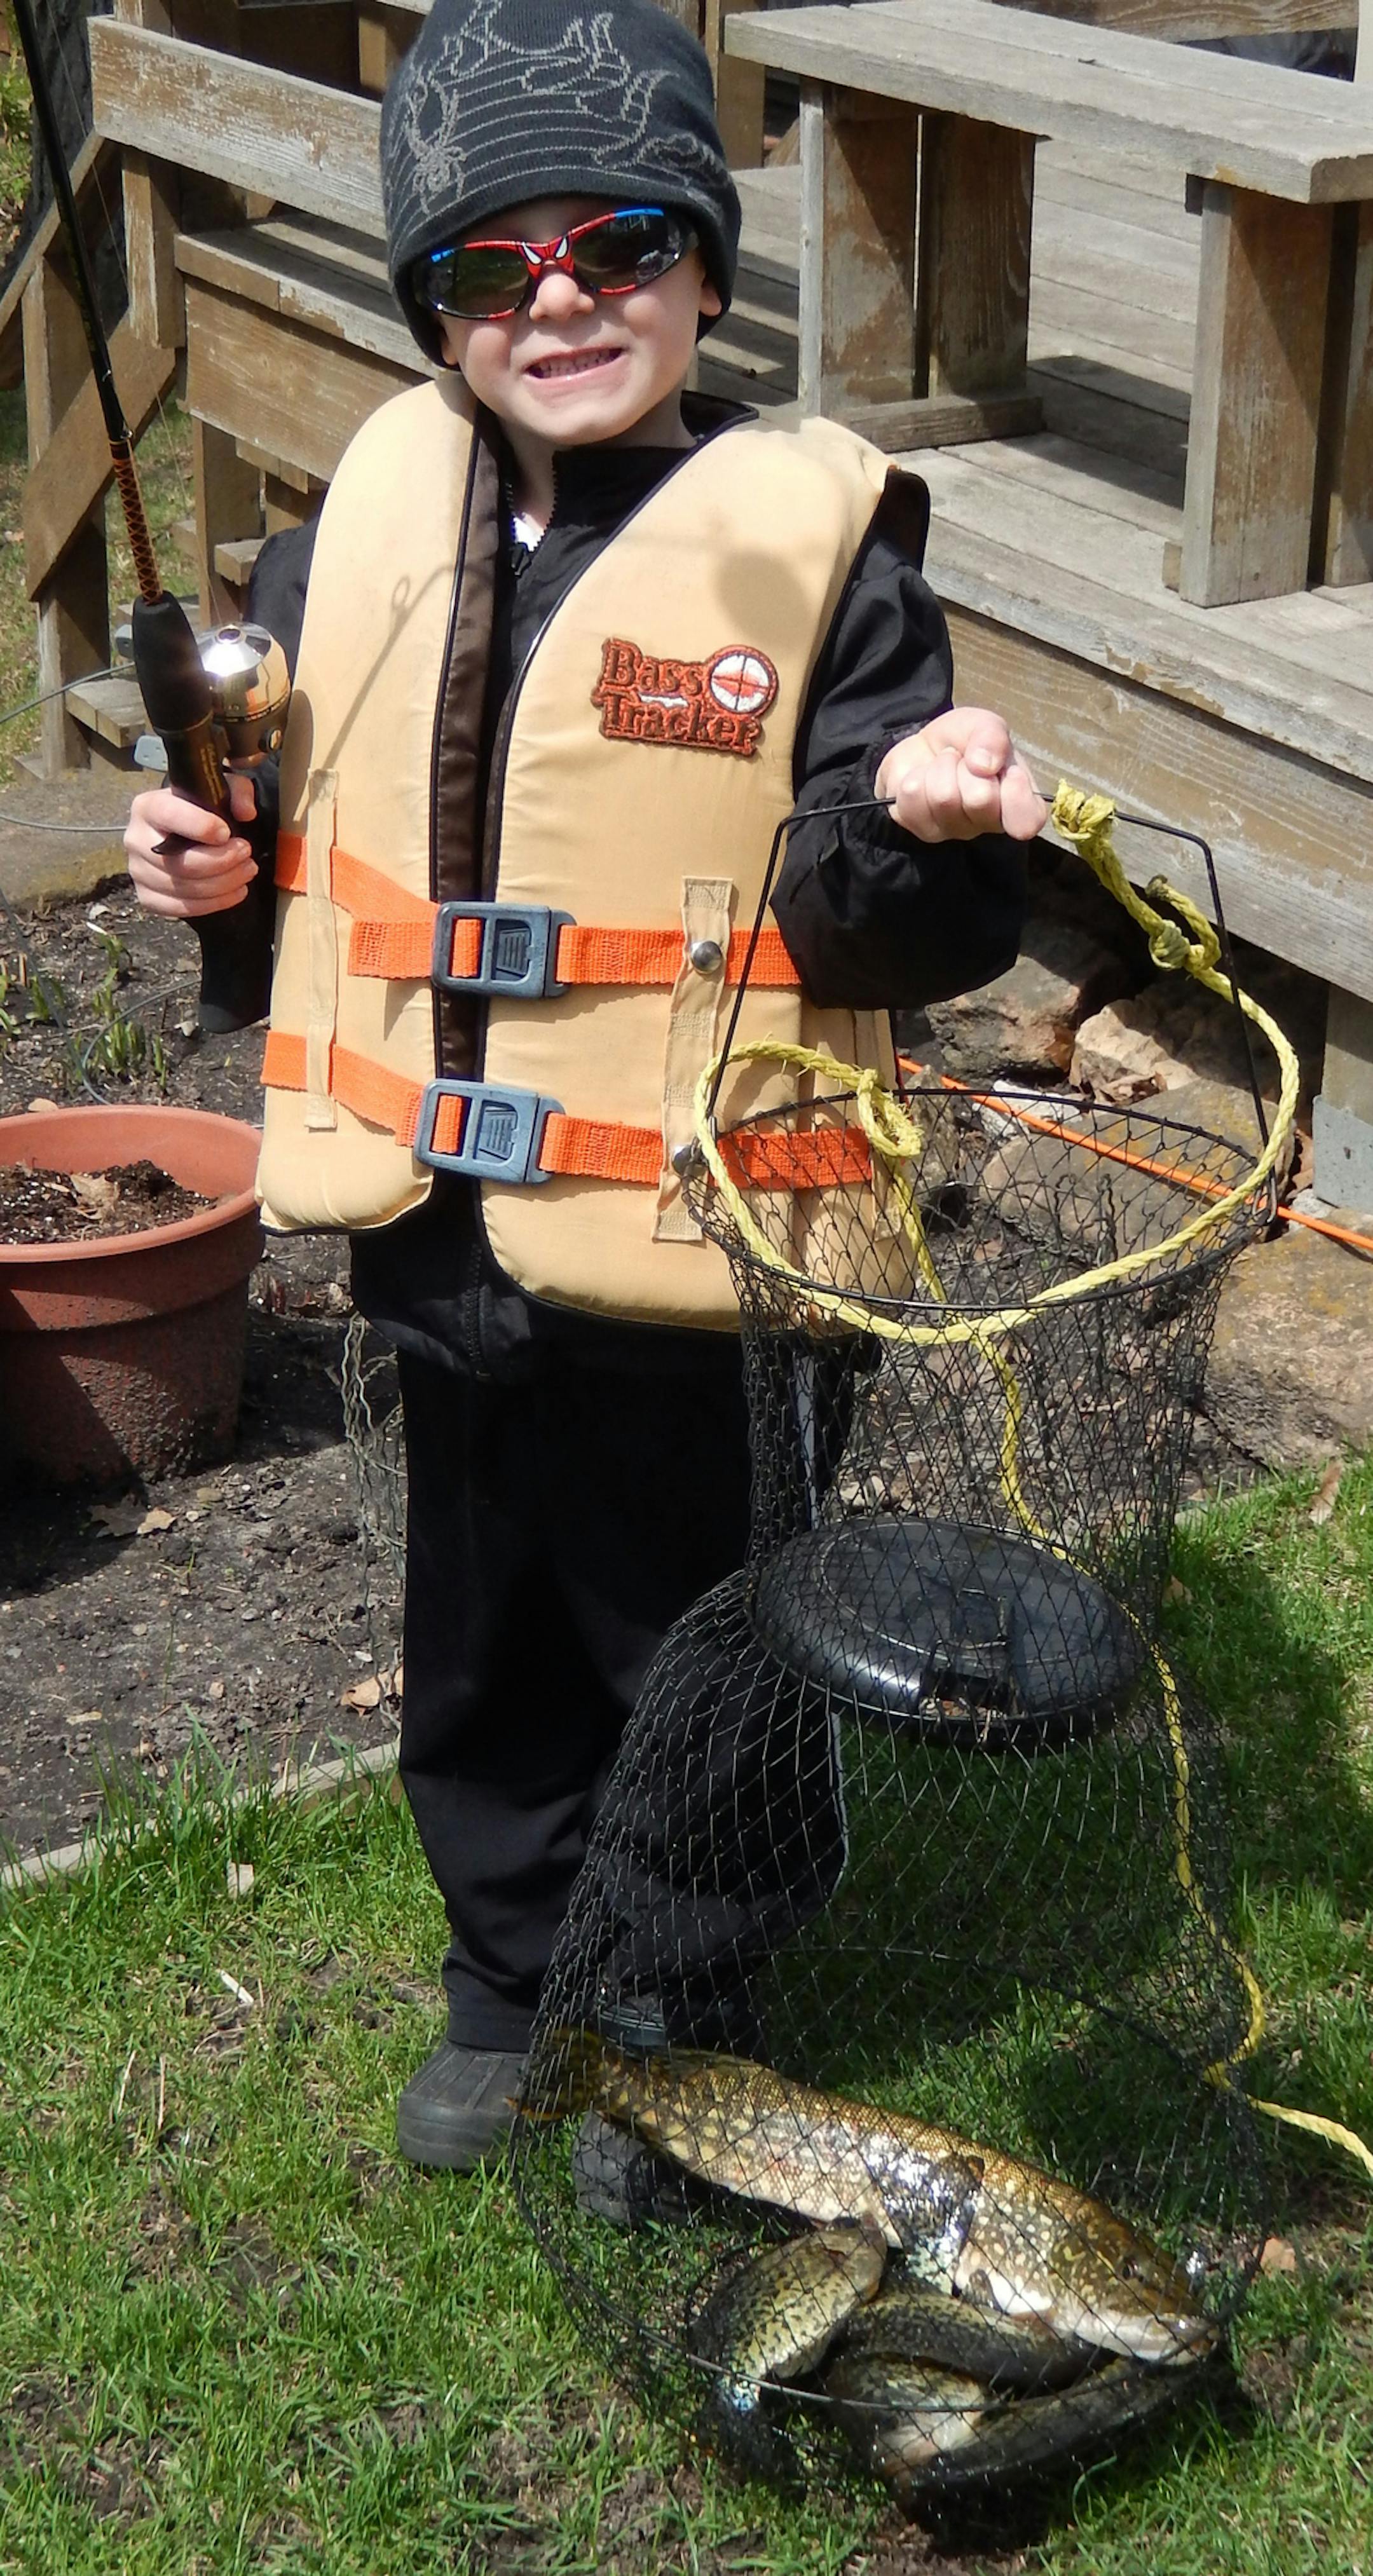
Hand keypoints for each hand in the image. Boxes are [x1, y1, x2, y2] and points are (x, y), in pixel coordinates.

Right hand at [124, 770, 259, 918]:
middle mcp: (136, 839)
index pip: (168, 815)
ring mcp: (139, 871)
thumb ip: (238, 792)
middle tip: (246, 855)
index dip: (201, 827)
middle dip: (221, 862)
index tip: (227, 833)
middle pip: (179, 862)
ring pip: (184, 888)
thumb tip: (246, 812)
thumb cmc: (202, 810)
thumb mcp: (222, 789)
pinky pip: (180, 908)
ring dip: (224, 884)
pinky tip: (236, 892)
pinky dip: (214, 904)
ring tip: (246, 872)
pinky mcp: (147, 897)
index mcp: (148, 806)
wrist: (186, 833)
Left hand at [875, 708, 1046, 844]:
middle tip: (965, 761)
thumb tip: (984, 765)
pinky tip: (925, 778)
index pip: (1029, 818)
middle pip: (980, 799)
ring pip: (943, 797)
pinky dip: (916, 775)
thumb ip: (992, 736)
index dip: (1017, 795)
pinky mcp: (921, 828)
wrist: (924, 746)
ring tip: (945, 765)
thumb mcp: (984, 724)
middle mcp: (987, 823)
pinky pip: (913, 798)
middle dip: (967, 766)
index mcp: (1016, 801)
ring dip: (940, 767)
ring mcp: (953, 830)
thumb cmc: (964, 741)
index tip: (1011, 773)